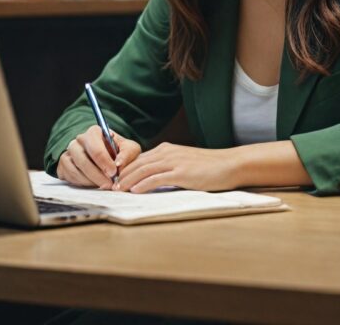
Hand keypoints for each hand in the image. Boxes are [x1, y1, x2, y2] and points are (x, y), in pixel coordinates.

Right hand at [56, 124, 141, 189]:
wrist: (107, 159)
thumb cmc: (119, 152)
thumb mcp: (129, 149)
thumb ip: (127, 154)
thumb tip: (119, 164)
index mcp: (94, 132)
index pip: (96, 147)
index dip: (104, 162)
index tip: (113, 173)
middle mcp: (79, 140)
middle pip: (83, 159)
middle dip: (97, 174)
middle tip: (109, 184)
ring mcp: (70, 152)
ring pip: (75, 169)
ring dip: (90, 180)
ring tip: (103, 185)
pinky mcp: (64, 164)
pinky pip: (70, 175)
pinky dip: (82, 182)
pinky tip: (93, 184)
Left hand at [113, 142, 237, 192]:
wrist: (230, 164)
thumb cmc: (209, 167)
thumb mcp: (184, 163)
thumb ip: (168, 168)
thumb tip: (152, 180)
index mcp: (167, 149)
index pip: (138, 158)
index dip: (125, 169)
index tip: (114, 180)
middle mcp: (167, 152)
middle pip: (137, 163)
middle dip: (121, 175)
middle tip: (110, 187)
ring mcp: (174, 162)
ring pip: (143, 170)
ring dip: (128, 180)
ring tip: (117, 190)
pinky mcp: (181, 173)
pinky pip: (156, 178)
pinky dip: (143, 184)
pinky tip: (135, 190)